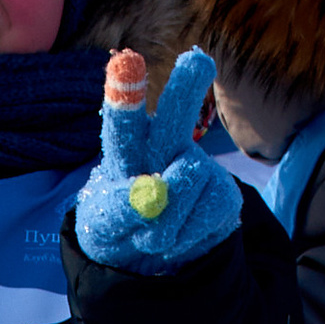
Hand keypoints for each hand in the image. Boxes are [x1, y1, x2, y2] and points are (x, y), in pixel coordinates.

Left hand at [72, 49, 242, 272]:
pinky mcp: (223, 192)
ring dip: (164, 222)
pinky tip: (178, 235)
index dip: (126, 93)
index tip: (125, 61)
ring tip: (151, 235)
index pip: (124, 122)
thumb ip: (118, 209)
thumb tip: (154, 194)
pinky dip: (187, 235)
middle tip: (197, 61)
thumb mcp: (101, 226)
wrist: (146, 261)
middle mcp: (164, 145)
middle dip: (186, 86)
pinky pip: (209, 210)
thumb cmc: (117, 230)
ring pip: (188, 180)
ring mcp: (197, 165)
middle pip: (176, 112)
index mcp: (126, 146)